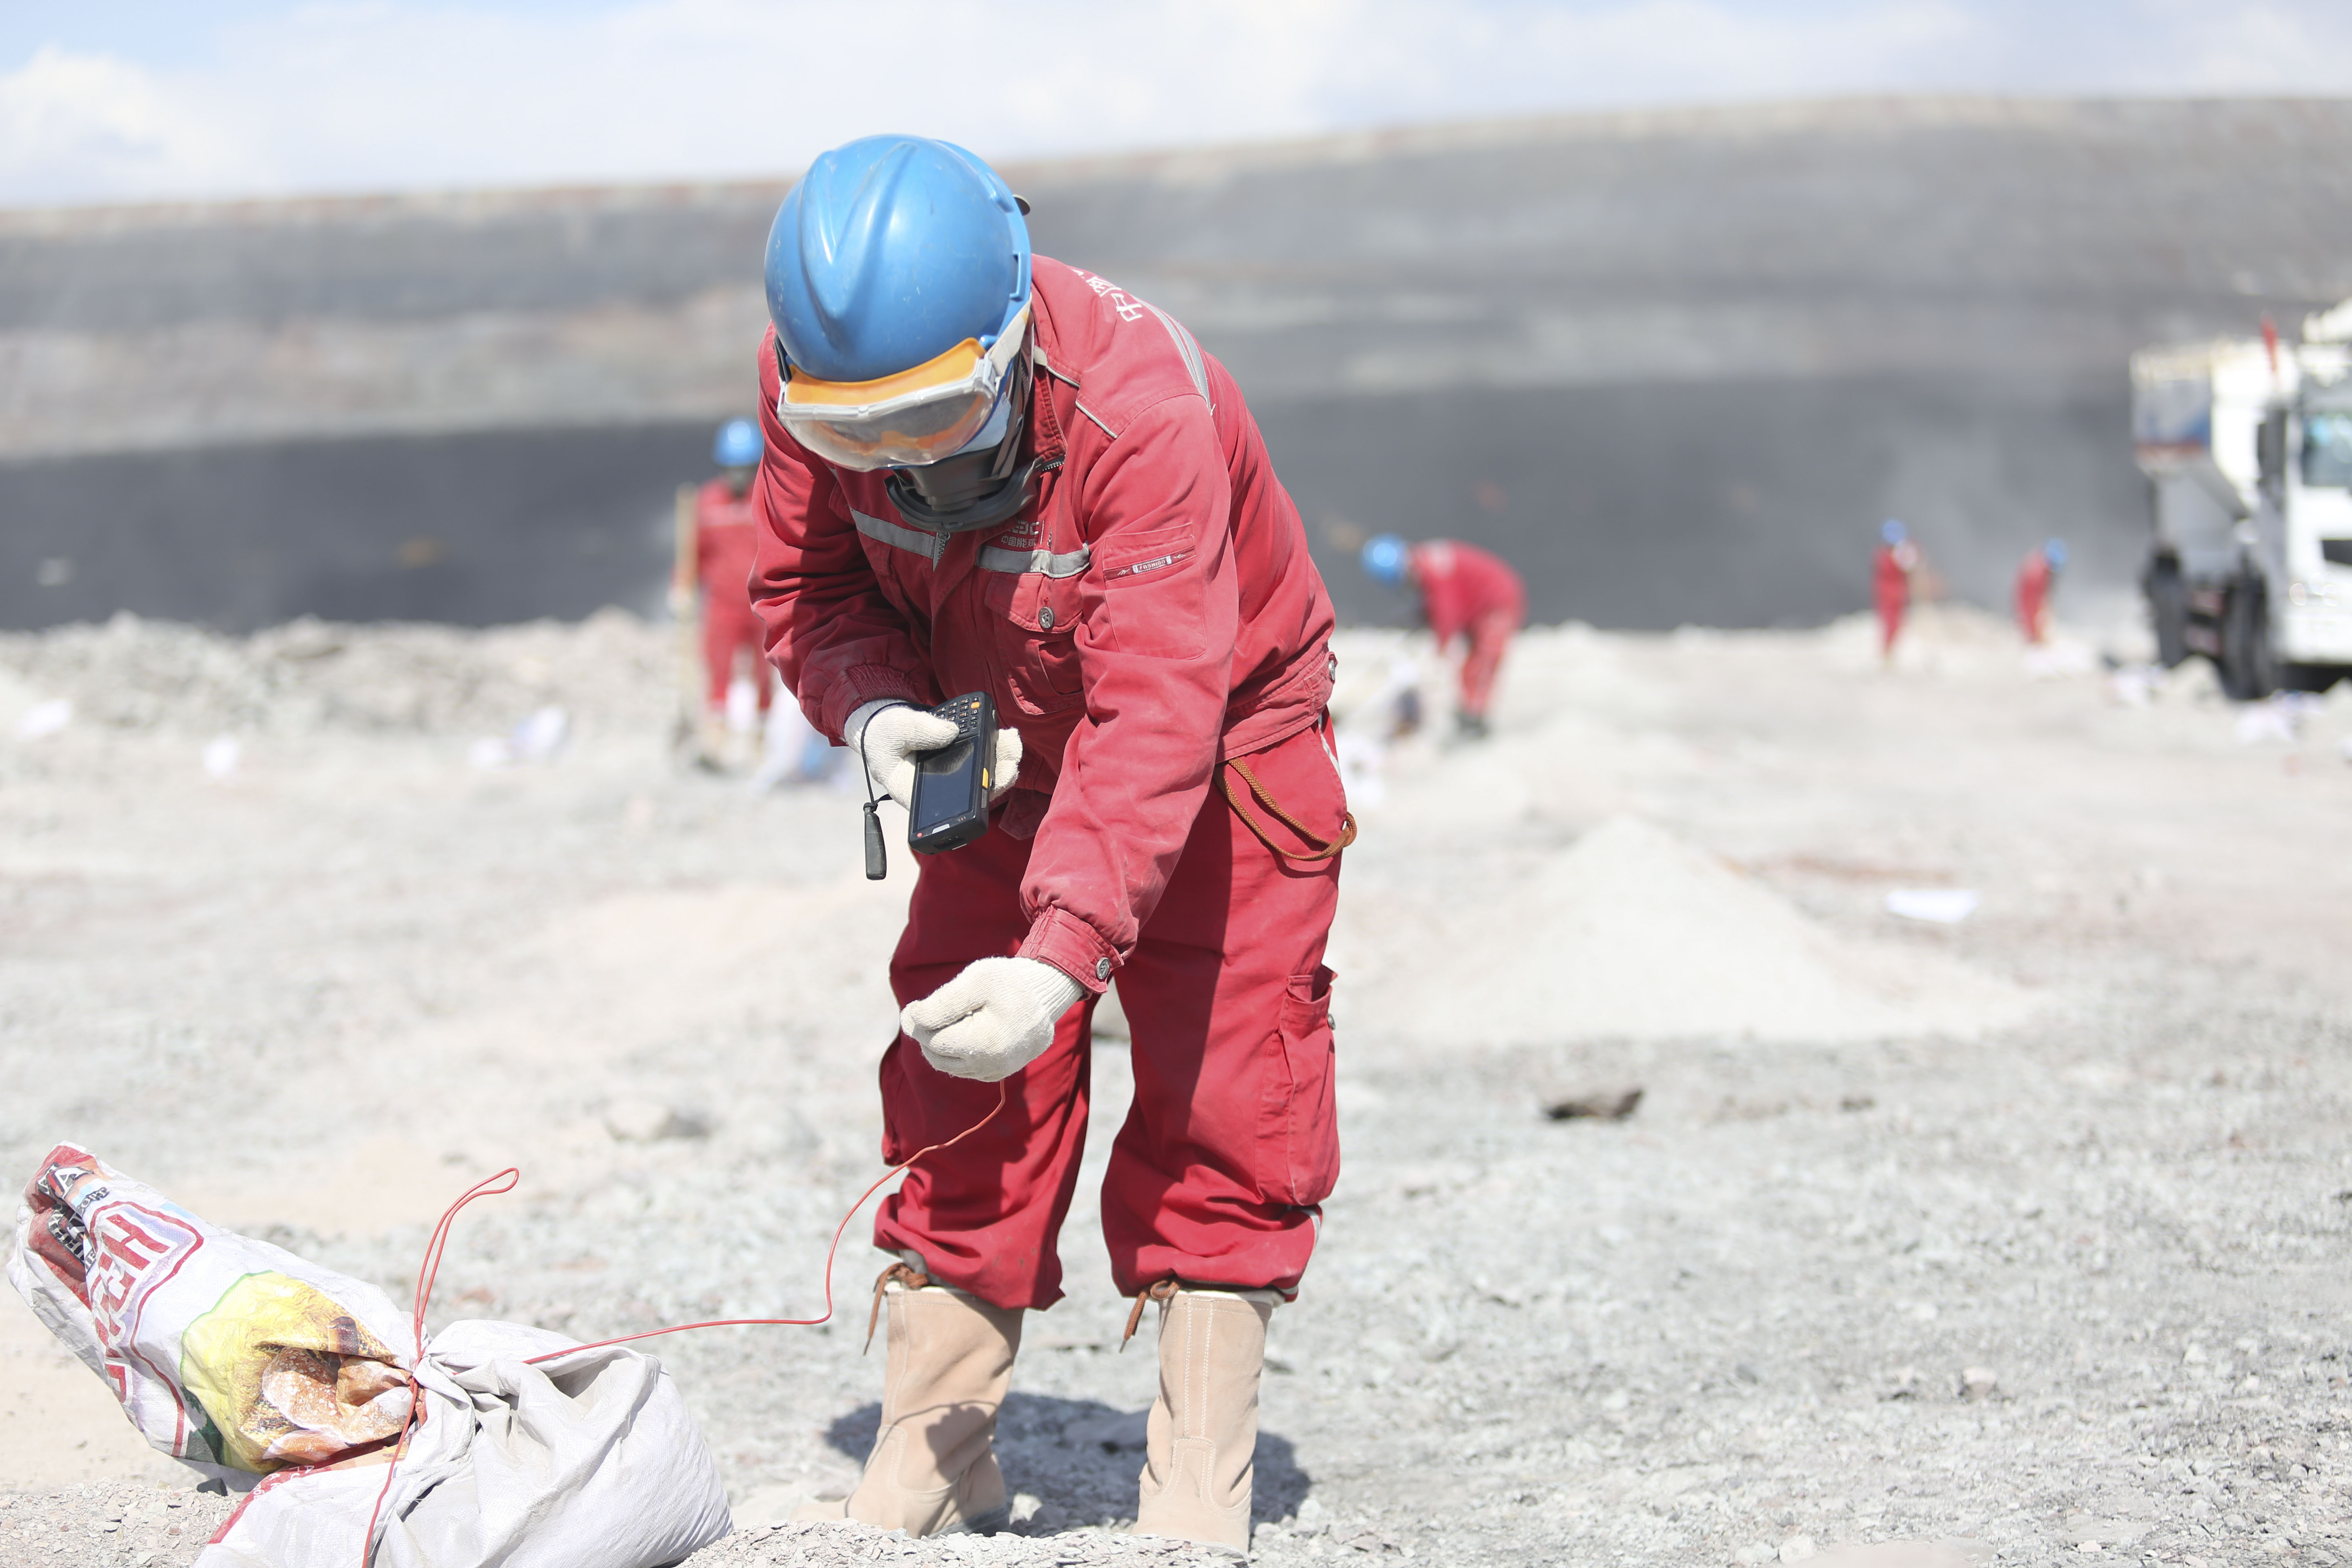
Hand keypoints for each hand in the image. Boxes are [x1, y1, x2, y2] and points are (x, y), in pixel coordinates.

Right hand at [846, 700, 1023, 810]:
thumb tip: (951, 732)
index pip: (950, 806)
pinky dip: (997, 751)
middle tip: (1011, 760)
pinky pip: (984, 764)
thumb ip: (920, 731)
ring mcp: (952, 780)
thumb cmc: (886, 735)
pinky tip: (1005, 738)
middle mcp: (939, 794)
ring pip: (983, 779)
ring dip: (1002, 762)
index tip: (991, 783)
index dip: (974, 799)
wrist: (887, 727)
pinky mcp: (961, 766)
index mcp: (917, 794)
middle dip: (997, 777)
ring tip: (1012, 742)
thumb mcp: (896, 730)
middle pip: (974, 794)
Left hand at [901, 957, 1084, 1080]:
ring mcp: (997, 1072)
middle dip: (928, 1034)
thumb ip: (940, 1003)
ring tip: (954, 1017)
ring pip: (949, 1065)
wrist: (1046, 992)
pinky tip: (967, 1030)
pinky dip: (957, 1052)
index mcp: (983, 1044)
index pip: (931, 1040)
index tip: (914, 1006)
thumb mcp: (975, 980)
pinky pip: (965, 1069)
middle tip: (932, 1010)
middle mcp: (991, 1066)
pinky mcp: (1000, 1072)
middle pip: (936, 1057)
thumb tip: (910, 1021)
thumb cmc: (1009, 982)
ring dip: (942, 1044)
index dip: (917, 1022)